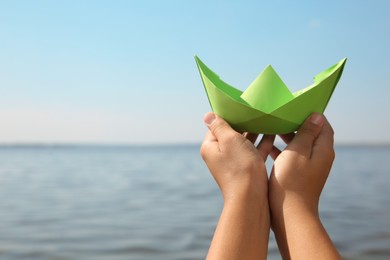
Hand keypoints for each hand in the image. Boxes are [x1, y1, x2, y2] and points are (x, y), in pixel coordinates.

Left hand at [201, 112, 273, 202]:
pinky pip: (254, 152)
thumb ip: (220, 126)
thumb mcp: (230, 140)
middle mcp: (220, 155)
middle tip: (257, 109)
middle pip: (232, 133)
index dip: (229, 115)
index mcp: (211, 147)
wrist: (252, 198)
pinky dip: (262, 143)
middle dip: (244, 122)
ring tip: (268, 118)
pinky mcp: (248, 169)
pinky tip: (274, 133)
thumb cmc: (240, 167)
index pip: (217, 126)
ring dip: (255, 131)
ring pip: (245, 142)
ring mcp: (234, 163)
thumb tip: (207, 115)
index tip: (241, 105)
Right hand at [269, 113, 339, 258]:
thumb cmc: (292, 181)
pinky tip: (267, 145)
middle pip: (310, 134)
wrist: (289, 213)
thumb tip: (317, 116)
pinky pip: (291, 156)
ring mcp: (308, 167)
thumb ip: (307, 133)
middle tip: (280, 114)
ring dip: (287, 136)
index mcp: (322, 150)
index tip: (296, 106)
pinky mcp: (297, 174)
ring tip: (271, 126)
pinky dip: (281, 149)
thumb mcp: (298, 152)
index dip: (312, 114)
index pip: (323, 125)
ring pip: (298, 145)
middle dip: (296, 124)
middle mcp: (318, 157)